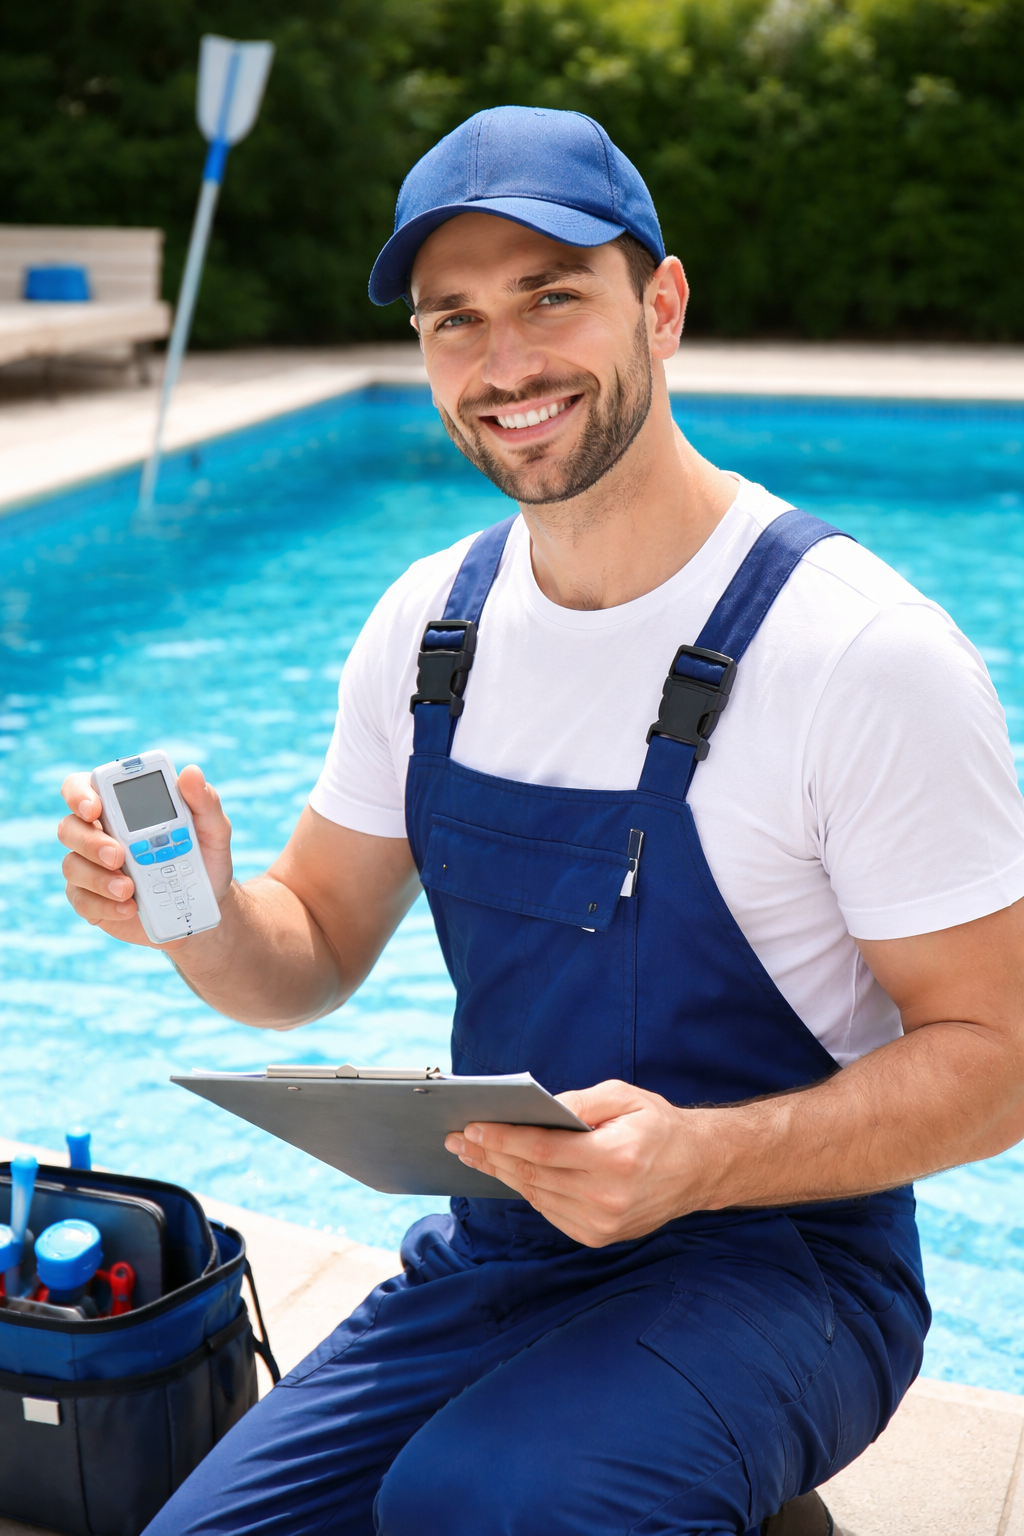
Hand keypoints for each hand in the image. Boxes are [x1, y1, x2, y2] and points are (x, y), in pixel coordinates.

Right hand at [58, 765, 233, 948]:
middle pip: (69, 827)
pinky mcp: (93, 899)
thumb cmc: (204, 858)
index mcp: (121, 806)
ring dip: (98, 878)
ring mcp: (92, 868)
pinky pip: (82, 901)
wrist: (204, 905)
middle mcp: (99, 833)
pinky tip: (128, 908)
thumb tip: (192, 773)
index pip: (83, 787)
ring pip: (72, 866)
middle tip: (118, 855)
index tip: (95, 808)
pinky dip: (104, 905)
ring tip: (129, 889)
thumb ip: (204, 802)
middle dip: (90, 841)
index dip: (79, 794)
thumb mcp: (213, 830)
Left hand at [445, 1079, 706, 1246]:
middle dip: (491, 1155)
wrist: (697, 1169)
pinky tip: (507, 1173)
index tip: (473, 1127)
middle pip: (533, 1176)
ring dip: (501, 1174)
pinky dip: (526, 1191)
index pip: (544, 1151)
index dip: (504, 1139)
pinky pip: (549, 1211)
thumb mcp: (625, 1096)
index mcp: (616, 1158)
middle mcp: (608, 1197)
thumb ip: (581, 1101)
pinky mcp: (597, 1236)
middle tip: (459, 1139)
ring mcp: (602, 1223)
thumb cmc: (658, 1125)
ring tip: (474, 1154)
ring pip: (536, 1196)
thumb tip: (538, 1109)